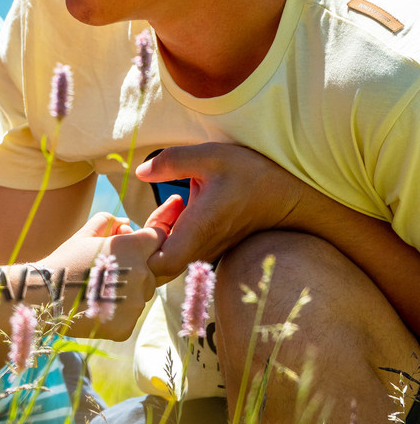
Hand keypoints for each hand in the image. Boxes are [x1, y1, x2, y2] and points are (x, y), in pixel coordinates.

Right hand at [42, 199, 180, 340]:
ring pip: (140, 295)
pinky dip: (115, 314)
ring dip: (125, 293)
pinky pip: (129, 317)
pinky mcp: (128, 326)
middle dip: (133, 270)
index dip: (141, 242)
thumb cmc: (63, 262)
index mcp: (132, 247)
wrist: (42, 297)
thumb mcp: (83, 235)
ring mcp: (136, 303)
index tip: (126, 250)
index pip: (156, 239)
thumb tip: (128, 224)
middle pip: (150, 271)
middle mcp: (141, 274)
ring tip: (96, 293)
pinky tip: (94, 308)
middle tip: (104, 275)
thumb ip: (108, 222)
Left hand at [136, 143, 303, 278]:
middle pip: (156, 268)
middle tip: (146, 211)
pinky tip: (178, 206)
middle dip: (140, 245)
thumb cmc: (251, 173)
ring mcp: (206, 250)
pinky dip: (168, 234)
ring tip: (170, 202)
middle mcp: (202, 247)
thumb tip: (140, 172)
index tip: (135, 224)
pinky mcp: (210, 247)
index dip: (139, 251)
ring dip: (155, 236)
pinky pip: (180, 251)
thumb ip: (172, 161)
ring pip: (167, 260)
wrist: (288, 194)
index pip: (159, 263)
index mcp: (199, 228)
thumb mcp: (210, 155)